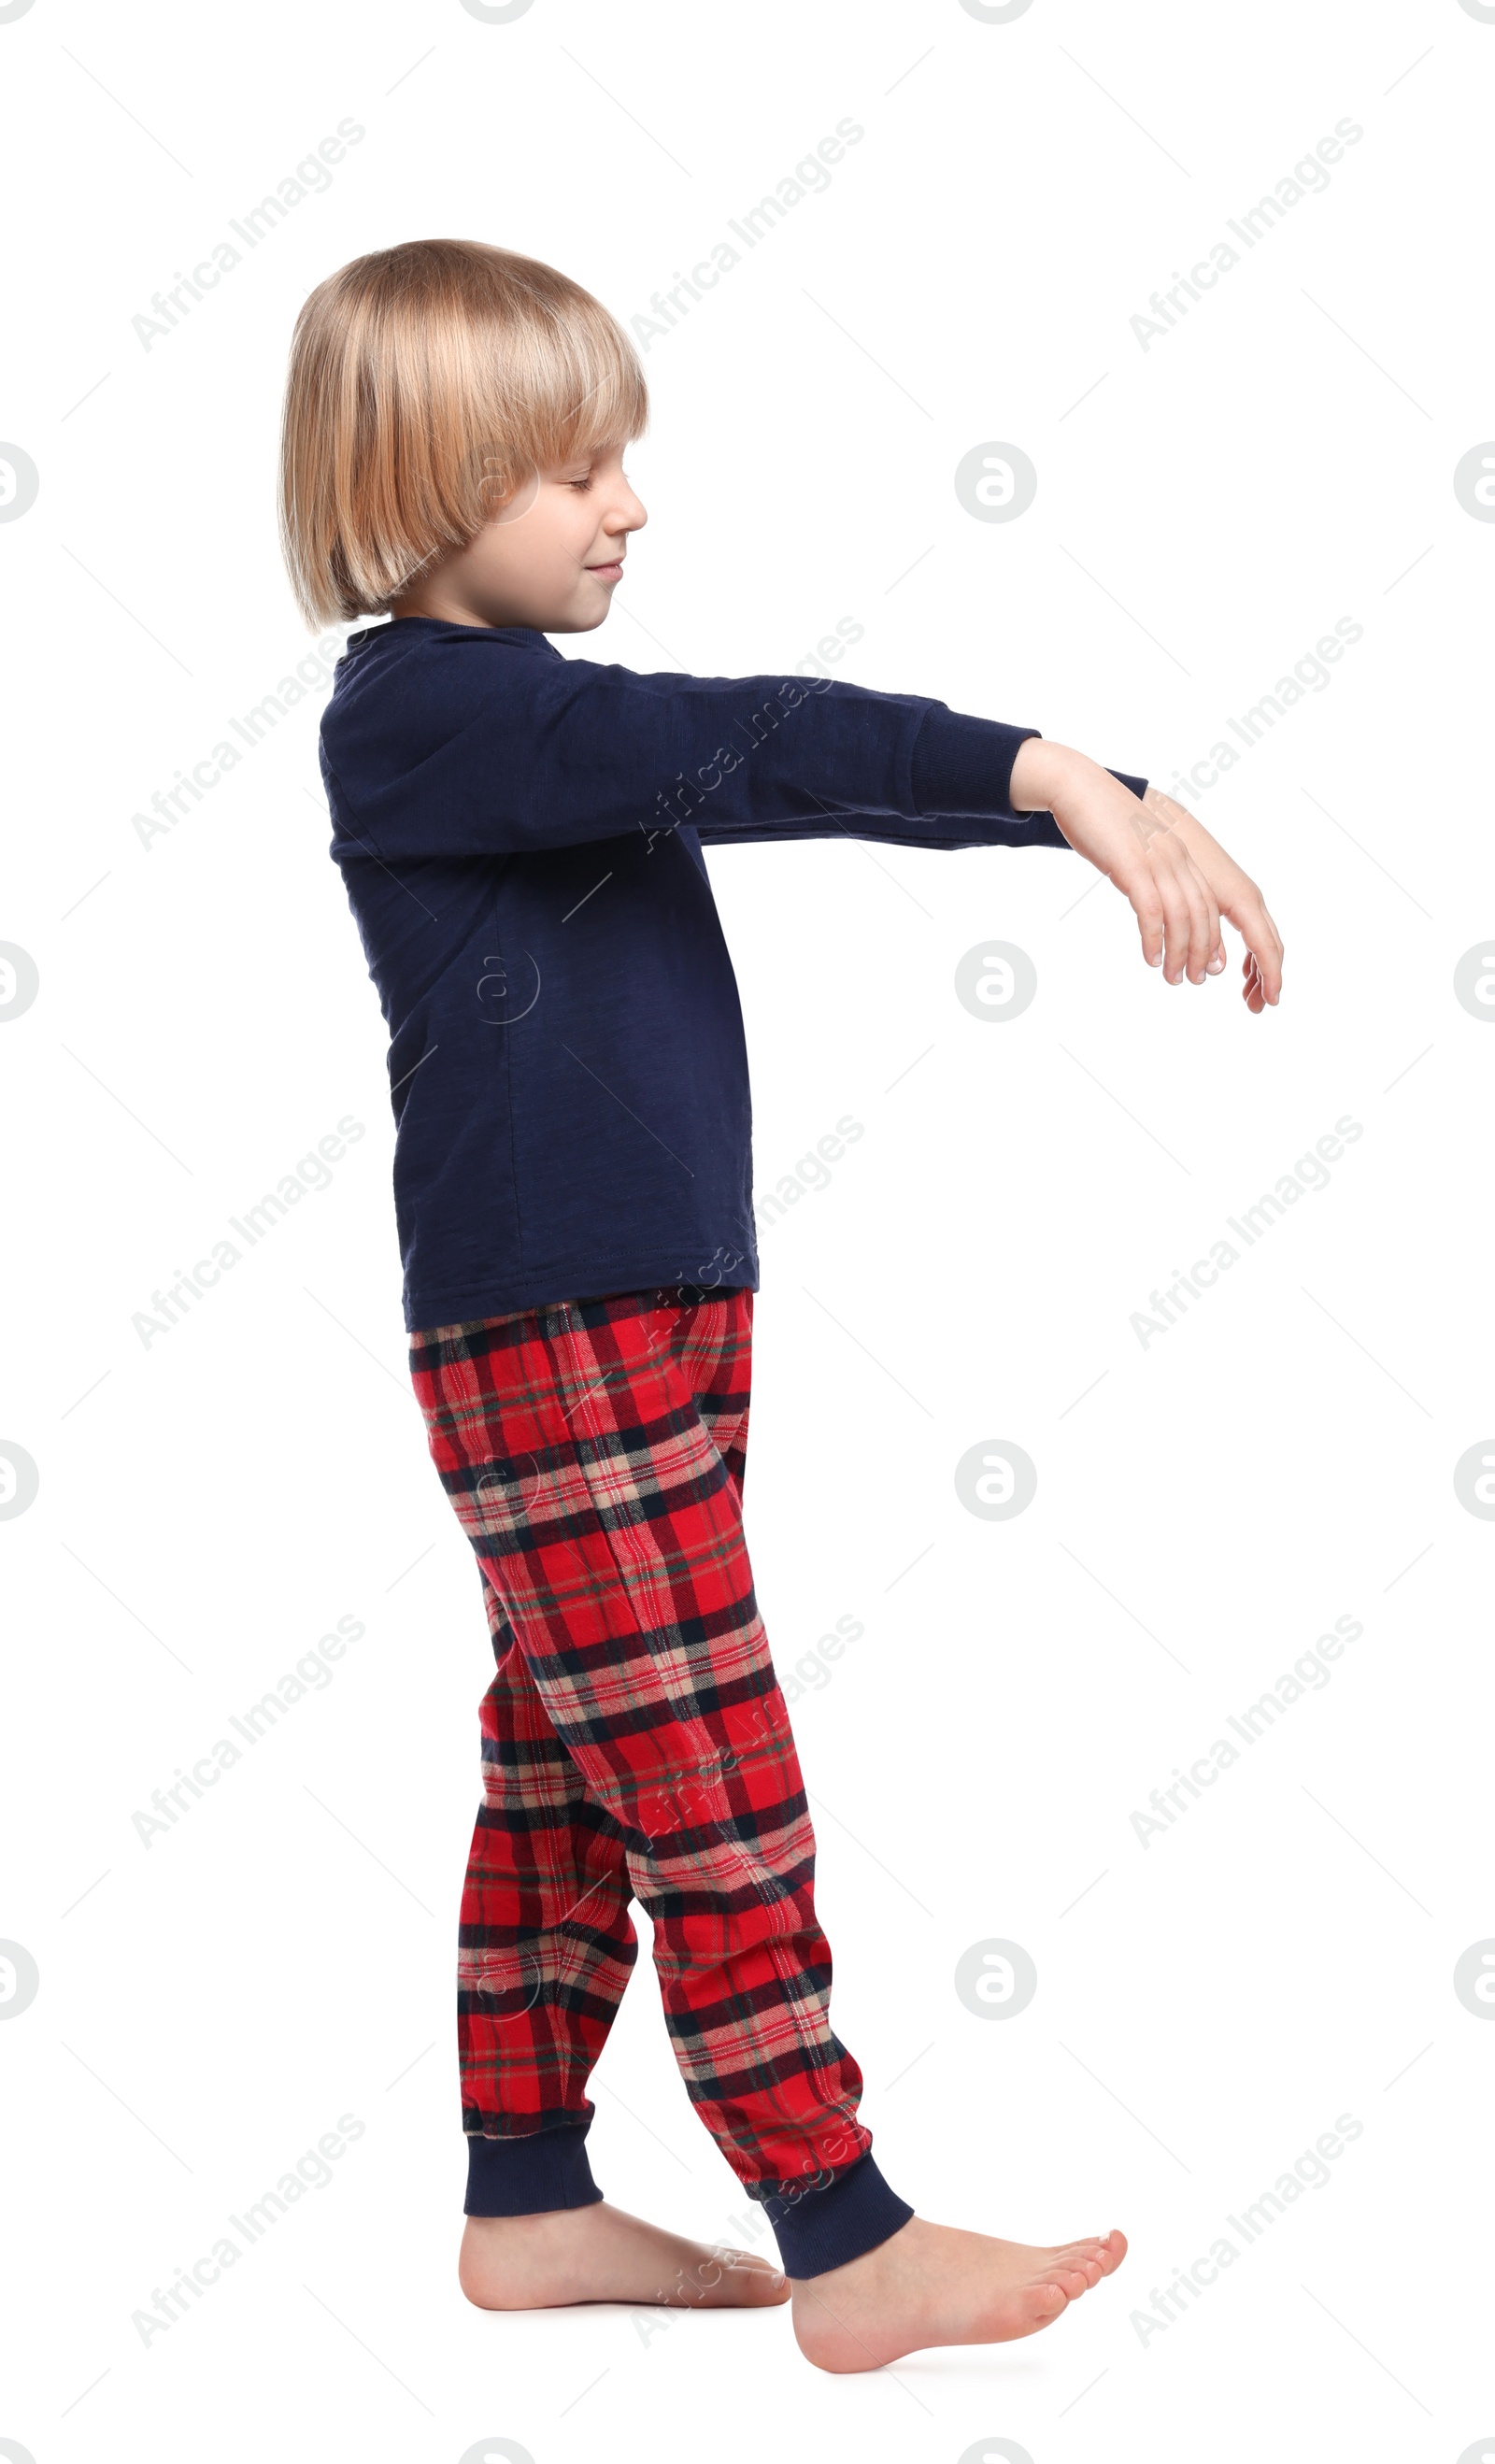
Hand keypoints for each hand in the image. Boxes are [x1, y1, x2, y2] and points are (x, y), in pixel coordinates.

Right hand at [1009, 743, 1282, 1011]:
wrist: (1077, 787)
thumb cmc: (1100, 822)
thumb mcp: (1133, 850)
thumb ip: (1146, 872)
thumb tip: (1148, 900)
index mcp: (1179, 855)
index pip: (1207, 904)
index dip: (1211, 939)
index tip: (1208, 967)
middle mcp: (1175, 858)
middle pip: (1201, 914)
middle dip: (1201, 952)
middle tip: (1194, 981)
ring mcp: (1155, 860)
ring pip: (1181, 916)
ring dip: (1179, 952)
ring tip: (1173, 978)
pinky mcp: (1132, 864)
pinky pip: (1151, 909)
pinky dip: (1155, 938)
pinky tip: (1151, 958)